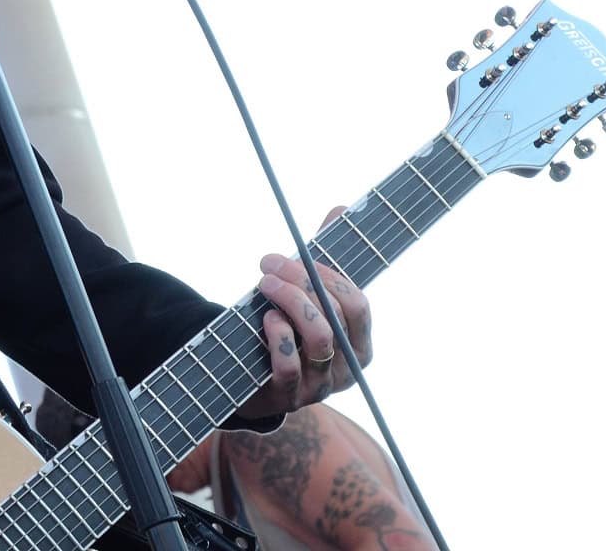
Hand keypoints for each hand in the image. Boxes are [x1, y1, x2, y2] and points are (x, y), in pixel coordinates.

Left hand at [236, 206, 372, 422]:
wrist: (246, 378)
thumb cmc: (285, 329)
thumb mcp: (305, 296)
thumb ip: (324, 256)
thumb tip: (340, 208)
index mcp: (359, 344)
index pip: (359, 305)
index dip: (329, 275)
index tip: (298, 253)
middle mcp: (345, 369)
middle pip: (336, 317)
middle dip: (302, 282)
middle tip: (270, 262)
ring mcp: (319, 387)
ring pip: (320, 339)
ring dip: (290, 303)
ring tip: (264, 284)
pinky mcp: (289, 397)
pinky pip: (290, 367)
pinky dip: (278, 337)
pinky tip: (265, 318)